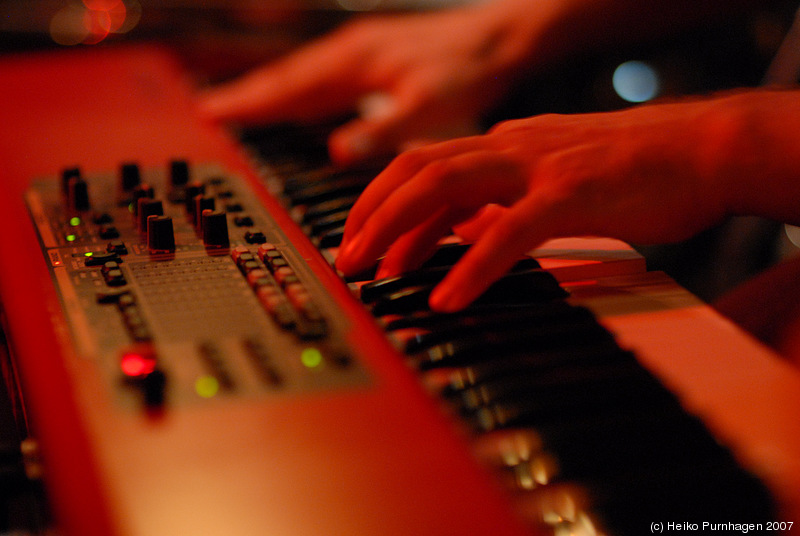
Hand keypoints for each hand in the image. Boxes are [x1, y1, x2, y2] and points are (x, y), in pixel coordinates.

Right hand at [200, 2, 538, 164]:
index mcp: (354, 61)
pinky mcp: (376, 55)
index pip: (289, 85)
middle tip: (209, 108)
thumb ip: (384, 128)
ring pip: (304, 71)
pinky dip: (302, 86)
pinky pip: (324, 71)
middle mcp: (350, 50)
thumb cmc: (468, 68)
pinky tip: (303, 96)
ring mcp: (361, 50)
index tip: (211, 112)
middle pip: (287, 75)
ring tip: (241, 103)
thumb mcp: (428, 105)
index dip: (251, 101)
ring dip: (271, 89)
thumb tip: (339, 152)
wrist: (501, 38)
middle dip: (248, 94)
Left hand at [335, 97, 744, 310]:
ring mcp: (538, 167)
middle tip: (348, 259)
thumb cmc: (638, 170)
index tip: (362, 241)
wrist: (706, 149)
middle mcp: (511, 146)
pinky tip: (447, 300)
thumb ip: (506, 202)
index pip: (425, 165)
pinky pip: (507, 233)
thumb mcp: (555, 182)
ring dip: (401, 231)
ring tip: (377, 274)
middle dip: (372, 214)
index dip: (384, 203)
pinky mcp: (571, 195)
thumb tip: (464, 232)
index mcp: (506, 144)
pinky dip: (471, 268)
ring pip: (445, 186)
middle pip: (418, 169)